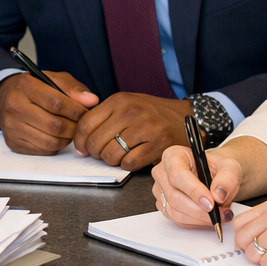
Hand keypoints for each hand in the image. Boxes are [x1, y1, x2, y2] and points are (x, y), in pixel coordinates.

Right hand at [0, 70, 97, 154]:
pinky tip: (57, 136)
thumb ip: (74, 88)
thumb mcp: (54, 79)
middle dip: (74, 126)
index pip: (56, 102)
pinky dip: (56, 145)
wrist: (7, 98)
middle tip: (80, 123)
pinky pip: (44, 150)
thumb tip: (92, 101)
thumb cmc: (37, 88)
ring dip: (67, 138)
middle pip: (54, 125)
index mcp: (25, 85)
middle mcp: (14, 106)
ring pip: (51, 141)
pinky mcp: (13, 142)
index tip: (86, 111)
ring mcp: (12, 126)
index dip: (76, 110)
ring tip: (69, 129)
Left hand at [74, 93, 193, 170]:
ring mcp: (146, 127)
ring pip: (111, 155)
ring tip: (120, 155)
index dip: (79, 141)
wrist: (187, 117)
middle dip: (95, 154)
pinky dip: (127, 165)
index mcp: (119, 100)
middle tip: (102, 154)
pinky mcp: (158, 144)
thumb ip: (104, 116)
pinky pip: (129, 163)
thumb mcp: (127, 104)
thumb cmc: (152, 113)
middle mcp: (131, 112)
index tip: (81, 149)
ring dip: (112, 160)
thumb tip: (81, 140)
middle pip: (96, 142)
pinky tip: (133, 158)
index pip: (86, 123)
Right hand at [150, 143, 241, 228]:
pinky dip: (195, 222)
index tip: (211, 202)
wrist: (215, 176)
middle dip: (200, 210)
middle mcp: (162, 173)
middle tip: (220, 213)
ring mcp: (161, 191)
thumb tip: (218, 195)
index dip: (194, 191)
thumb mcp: (229, 166)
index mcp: (173, 156)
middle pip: (175, 197)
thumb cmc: (217, 168)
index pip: (177, 175)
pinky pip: (177, 220)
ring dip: (199, 219)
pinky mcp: (164, 206)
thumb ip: (227, 177)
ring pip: (175, 212)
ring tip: (219, 215)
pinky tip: (208, 217)